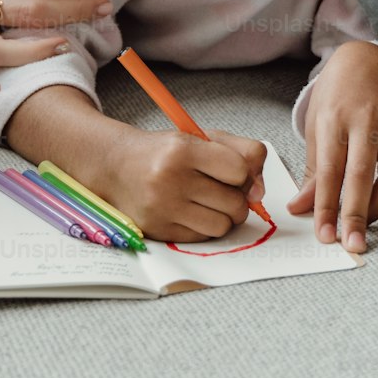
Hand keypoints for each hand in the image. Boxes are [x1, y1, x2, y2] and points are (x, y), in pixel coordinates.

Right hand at [104, 125, 267, 244]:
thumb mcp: (204, 139)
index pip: (240, 170)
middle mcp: (169, 178)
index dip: (242, 174)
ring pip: (222, 226)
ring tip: (209, 203)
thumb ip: (243, 153)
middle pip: (235, 203)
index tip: (230, 172)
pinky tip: (191, 213)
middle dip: (236, 199)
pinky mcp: (158, 231)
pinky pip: (203, 239)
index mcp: (183, 149)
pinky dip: (204, 228)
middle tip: (221, 190)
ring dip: (223, 217)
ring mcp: (162, 208)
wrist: (117, 167)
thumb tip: (260, 192)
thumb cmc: (167, 153)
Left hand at [287, 42, 377, 253]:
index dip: (327, 206)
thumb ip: (314, 171)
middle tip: (352, 244)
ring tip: (368, 223)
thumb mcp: (317, 128)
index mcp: (334, 119)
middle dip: (356, 214)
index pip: (330, 170)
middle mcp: (367, 120)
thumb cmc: (336, 98)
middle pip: (362, 174)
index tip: (326, 235)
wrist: (368, 60)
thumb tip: (301, 209)